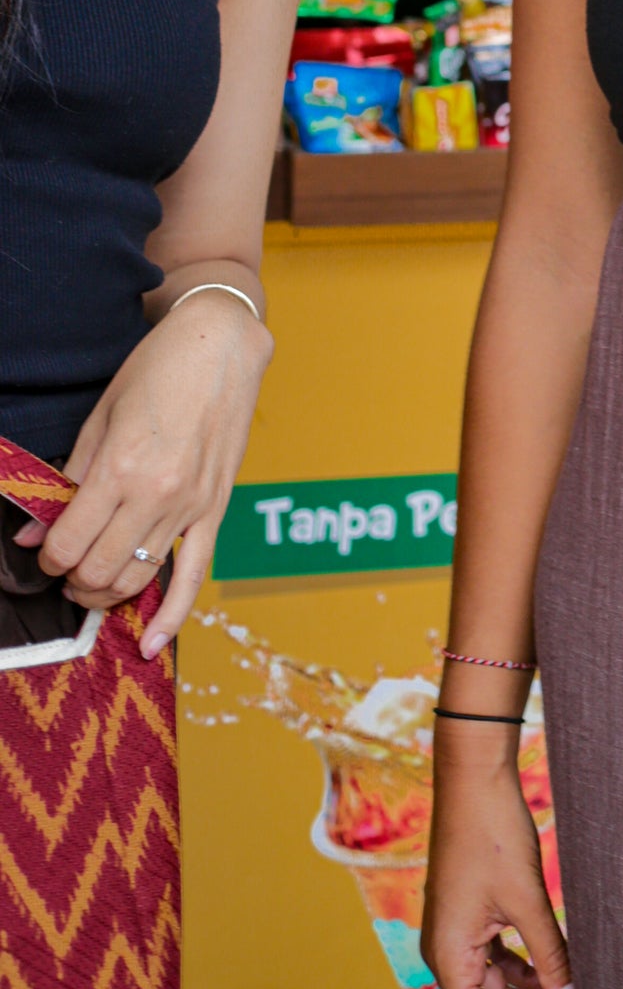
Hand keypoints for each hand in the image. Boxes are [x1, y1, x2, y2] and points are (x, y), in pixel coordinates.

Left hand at [27, 290, 272, 658]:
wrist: (222, 344)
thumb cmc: (157, 370)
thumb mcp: (100, 418)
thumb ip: (69, 480)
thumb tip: (34, 536)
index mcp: (119, 469)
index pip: (67, 544)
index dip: (47, 558)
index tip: (44, 552)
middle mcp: (156, 495)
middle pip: (98, 570)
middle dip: (71, 582)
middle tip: (63, 570)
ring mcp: (191, 506)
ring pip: (138, 578)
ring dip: (105, 594)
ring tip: (90, 588)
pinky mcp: (216, 508)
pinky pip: (195, 575)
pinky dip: (172, 616)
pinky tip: (153, 644)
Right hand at [424, 743, 578, 988]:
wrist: (475, 780)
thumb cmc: (493, 832)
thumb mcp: (526, 898)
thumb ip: (550, 955)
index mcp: (449, 957)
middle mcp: (448, 956)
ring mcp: (460, 940)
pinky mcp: (474, 924)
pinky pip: (498, 967)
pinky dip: (526, 975)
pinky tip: (557, 970)